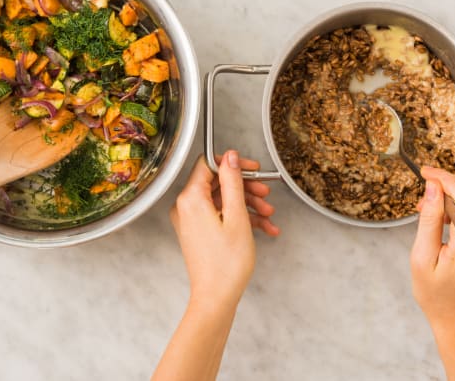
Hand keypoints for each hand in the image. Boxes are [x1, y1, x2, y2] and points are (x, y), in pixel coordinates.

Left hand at [171, 150, 278, 307]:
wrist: (216, 297)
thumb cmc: (226, 264)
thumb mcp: (236, 215)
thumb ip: (233, 182)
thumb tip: (230, 157)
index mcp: (191, 199)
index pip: (208, 164)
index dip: (233, 164)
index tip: (252, 168)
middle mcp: (186, 207)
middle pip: (218, 182)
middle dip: (245, 187)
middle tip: (265, 193)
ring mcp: (191, 220)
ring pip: (223, 200)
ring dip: (248, 204)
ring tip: (268, 214)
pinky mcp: (198, 231)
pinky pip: (221, 215)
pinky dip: (242, 218)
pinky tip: (264, 227)